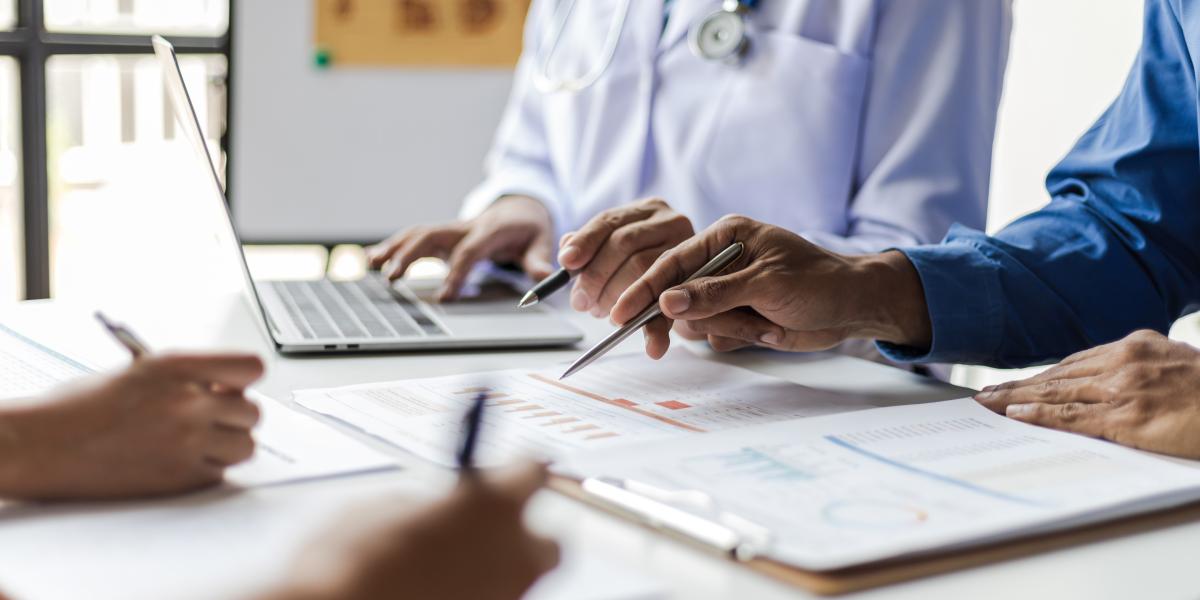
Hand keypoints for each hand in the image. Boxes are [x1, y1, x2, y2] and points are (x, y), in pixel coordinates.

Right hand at [0, 353, 263, 499]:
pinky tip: (176, 461)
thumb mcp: (139, 371)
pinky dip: (206, 470)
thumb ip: (188, 378)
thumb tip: (226, 389)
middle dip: (233, 416)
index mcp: (178, 367)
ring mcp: (187, 443)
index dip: (244, 380)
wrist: (42, 444)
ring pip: (245, 446)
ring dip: (228, 445)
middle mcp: (188, 403)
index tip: (234, 387)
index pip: (251, 367)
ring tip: (195, 442)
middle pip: (253, 412)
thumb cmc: (80, 407)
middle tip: (208, 418)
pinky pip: (221, 474)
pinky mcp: (180, 479)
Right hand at [270, 463, 558, 599]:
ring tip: (453, 567)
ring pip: (522, 582)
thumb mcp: (387, 508)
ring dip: (497, 570)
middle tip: (487, 532)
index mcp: (493, 503)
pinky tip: (442, 588)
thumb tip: (441, 511)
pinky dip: (477, 594)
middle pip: (549, 543)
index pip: (533, 471)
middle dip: (524, 537)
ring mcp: (507, 597)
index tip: (509, 472)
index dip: (518, 471)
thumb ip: (433, 505)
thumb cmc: (354, 559)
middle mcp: (513, 554)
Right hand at [367, 195, 554, 301]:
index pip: (469, 251)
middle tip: (391, 278)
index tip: (444, 297)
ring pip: (417, 234)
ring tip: (371, 265)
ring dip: (394, 248)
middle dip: (410, 255)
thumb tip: (542, 276)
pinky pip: (414, 237)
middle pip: (432, 236)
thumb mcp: (541, 241)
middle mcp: (465, 227)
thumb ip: (538, 259)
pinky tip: (372, 258)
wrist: (520, 208)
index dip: (456, 273)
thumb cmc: (529, 229)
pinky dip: (392, 246)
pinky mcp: (443, 235)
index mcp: (490, 230)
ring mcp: (451, 229)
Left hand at [558, 198, 693, 317]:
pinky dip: (656, 330)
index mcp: (648, 210)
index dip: (584, 241)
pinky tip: (650, 346)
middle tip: (581, 301)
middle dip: (596, 275)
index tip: (566, 263)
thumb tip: (567, 250)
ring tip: (600, 311)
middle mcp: (672, 223)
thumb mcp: (618, 248)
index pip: (609, 221)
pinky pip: (669, 306)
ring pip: (642, 269)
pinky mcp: (696, 285)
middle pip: (623, 243)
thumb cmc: (643, 264)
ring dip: (615, 297)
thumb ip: (592, 246)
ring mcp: (689, 252)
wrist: (691, 287)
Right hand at [610, 215, 931, 358]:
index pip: (673, 262)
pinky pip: (717, 335)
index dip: (644, 288)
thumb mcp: (767, 284)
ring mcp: (729, 291)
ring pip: (698, 321)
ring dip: (729, 330)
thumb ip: (715, 293)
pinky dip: (741, 338)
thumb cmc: (820, 282)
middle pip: (677, 294)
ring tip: (766, 326)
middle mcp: (722, 261)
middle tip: (655, 346)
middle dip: (681, 319)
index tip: (620, 311)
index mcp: (726, 236)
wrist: (857, 308)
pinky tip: (770, 331)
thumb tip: (667, 302)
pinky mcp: (739, 316)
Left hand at [975, 330, 1199, 458]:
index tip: (1013, 383)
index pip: (1073, 362)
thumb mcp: (1175, 364)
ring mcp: (1124, 389)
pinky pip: (1074, 417)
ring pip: (1057, 393)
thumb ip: (1141, 367)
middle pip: (1057, 375)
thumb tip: (1109, 380)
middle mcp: (1124, 361)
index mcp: (1134, 345)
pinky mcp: (1128, 417)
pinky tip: (1016, 415)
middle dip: (1016, 386)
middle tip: (982, 395)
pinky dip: (1041, 416)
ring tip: (987, 406)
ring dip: (1015, 400)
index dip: (1039, 375)